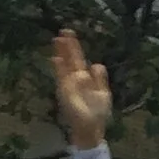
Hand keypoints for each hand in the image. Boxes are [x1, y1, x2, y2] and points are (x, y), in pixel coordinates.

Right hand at [52, 31, 112, 149]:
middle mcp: (76, 79)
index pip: (79, 59)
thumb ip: (100, 79)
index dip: (75, 48)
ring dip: (61, 52)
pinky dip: (58, 68)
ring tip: (57, 39)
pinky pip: (60, 77)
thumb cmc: (98, 113)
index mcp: (87, 78)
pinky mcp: (65, 91)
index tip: (71, 35)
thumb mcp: (103, 94)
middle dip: (67, 46)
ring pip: (64, 64)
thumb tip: (96, 64)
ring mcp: (69, 84)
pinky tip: (55, 58)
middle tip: (63, 31)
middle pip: (71, 58)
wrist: (91, 128)